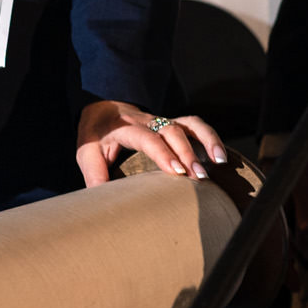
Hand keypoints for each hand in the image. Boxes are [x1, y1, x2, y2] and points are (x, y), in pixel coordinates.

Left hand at [75, 100, 226, 187]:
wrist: (104, 108)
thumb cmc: (96, 134)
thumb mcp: (86, 151)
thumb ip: (94, 173)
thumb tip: (100, 200)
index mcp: (126, 127)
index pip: (147, 138)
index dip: (163, 153)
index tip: (177, 171)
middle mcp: (148, 120)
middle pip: (173, 131)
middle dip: (189, 154)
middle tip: (199, 177)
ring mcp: (163, 120)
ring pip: (190, 124)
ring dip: (208, 141)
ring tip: (220, 161)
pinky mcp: (174, 124)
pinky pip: (196, 126)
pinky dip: (211, 138)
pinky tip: (220, 156)